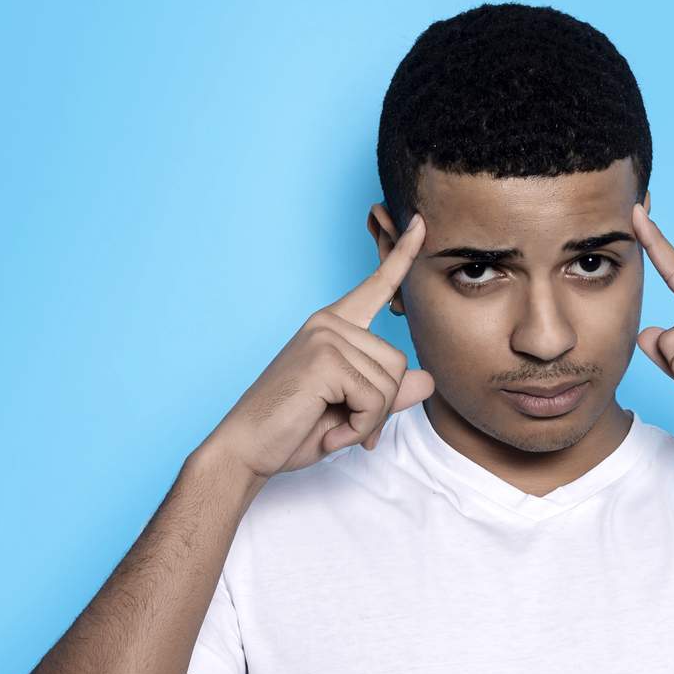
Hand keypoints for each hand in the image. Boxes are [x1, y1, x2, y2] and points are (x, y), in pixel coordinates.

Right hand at [208, 214, 436, 478]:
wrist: (246, 449)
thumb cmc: (292, 428)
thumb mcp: (351, 411)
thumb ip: (387, 395)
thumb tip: (428, 380)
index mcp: (333, 327)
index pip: (375, 287)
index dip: (401, 258)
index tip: (422, 223)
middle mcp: (329, 324)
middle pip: (399, 362)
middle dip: (381, 407)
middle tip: (347, 425)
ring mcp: (326, 337)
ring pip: (391, 383)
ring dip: (370, 420)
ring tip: (334, 428)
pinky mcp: (325, 359)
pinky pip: (375, 400)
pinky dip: (360, 427)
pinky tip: (331, 432)